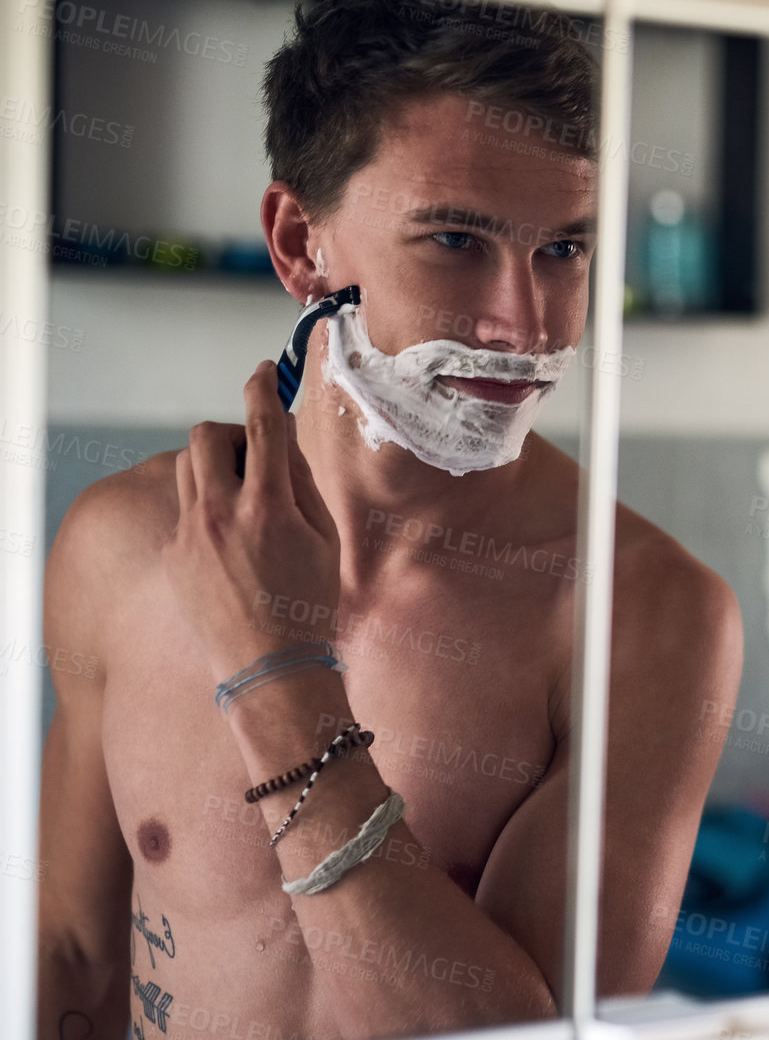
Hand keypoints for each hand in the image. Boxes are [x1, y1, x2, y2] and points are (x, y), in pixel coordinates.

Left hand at [163, 361, 341, 681]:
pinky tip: (231, 542)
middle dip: (232, 433)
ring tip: (242, 498)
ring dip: (214, 466)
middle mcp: (221, 514)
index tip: (263, 373)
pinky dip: (206, 507)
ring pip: (186, 467)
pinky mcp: (173, 555)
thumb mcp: (324, 538)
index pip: (261, 425)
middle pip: (207, 435)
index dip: (262, 389)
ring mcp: (190, 534)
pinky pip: (183, 508)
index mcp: (268, 507)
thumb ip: (300, 484)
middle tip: (255, 457)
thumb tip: (280, 443)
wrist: (271, 667)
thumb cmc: (310, 604)